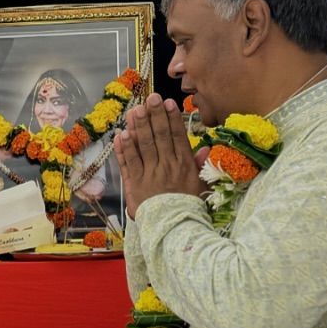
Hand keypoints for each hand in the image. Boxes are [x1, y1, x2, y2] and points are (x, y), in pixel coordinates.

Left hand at [112, 94, 205, 216]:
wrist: (175, 229)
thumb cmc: (189, 208)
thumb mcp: (201, 186)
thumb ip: (201, 166)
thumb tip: (205, 148)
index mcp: (184, 165)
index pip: (177, 136)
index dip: (171, 118)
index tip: (167, 103)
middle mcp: (167, 165)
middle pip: (159, 135)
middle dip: (154, 115)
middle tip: (150, 98)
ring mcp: (150, 174)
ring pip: (143, 145)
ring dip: (138, 126)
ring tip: (135, 110)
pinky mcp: (135, 184)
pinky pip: (129, 162)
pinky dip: (124, 148)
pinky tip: (121, 135)